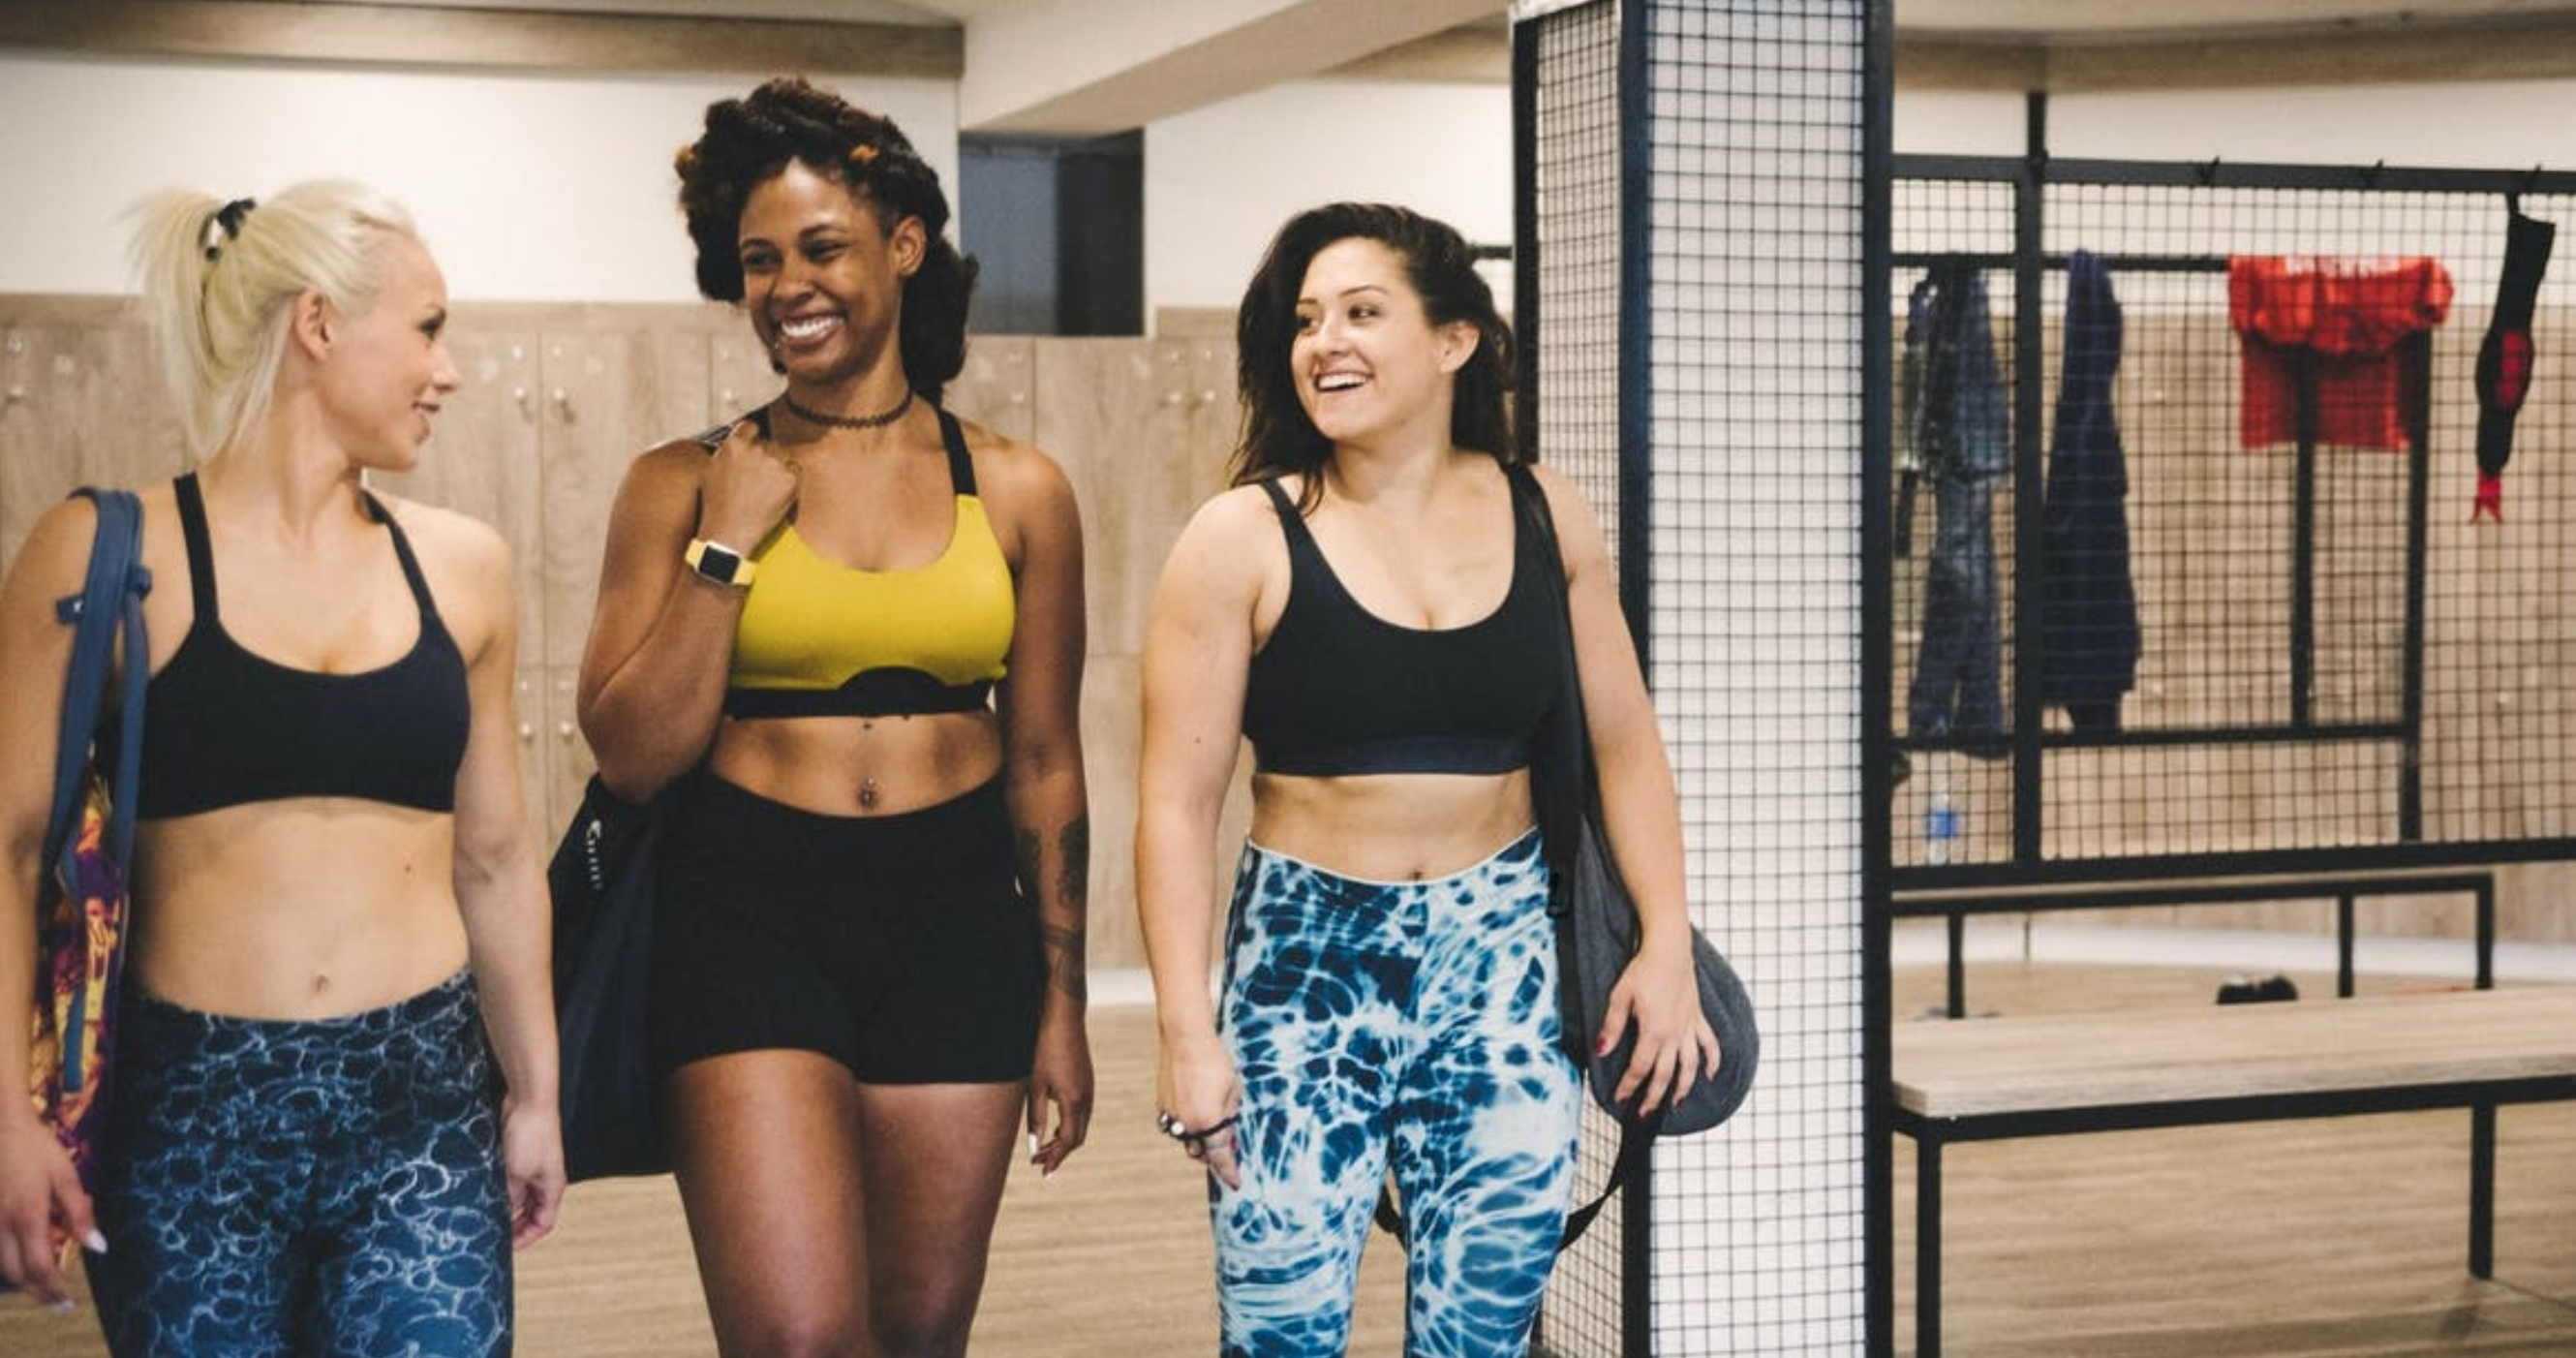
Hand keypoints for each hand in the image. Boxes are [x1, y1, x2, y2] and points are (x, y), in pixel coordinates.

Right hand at [0, 1115, 95, 1309]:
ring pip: (1, 1266)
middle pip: (16, 1275)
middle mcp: (1, 1225)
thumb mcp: (65, 1176)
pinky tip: (24, 1261)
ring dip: (22, 1281)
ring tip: (45, 1287)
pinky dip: (9, 1263)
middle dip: (38, 1293)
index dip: (54, 1289)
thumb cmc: (35, 1148)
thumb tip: (99, 1247)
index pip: (40, 1267)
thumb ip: (80, 1214)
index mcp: (27, 1216)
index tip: (69, 1303)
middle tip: (59, 1304)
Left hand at [498, 1097, 564, 1249]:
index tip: (505, 1248)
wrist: (528, 1101)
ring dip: (503, 1207)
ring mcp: (532, 1168)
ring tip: (483, 1215)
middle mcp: (544, 1180)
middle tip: (490, 1234)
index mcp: (551, 1188)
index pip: (543, 1223)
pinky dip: (498, 1190)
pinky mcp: (519, 1156)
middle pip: (530, 1213)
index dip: (526, 1238)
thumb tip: (500, 1218)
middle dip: (513, 1225)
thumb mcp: (516, 1175)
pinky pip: (509, 1181)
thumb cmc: (531, 1134)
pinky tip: (483, 1192)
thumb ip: (509, 1199)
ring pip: (518, 1198)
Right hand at [695, 418, 799, 548]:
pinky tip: (775, 495)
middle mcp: (755, 449)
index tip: (754, 448)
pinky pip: (796, 471)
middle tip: (759, 479)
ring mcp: (774, 463)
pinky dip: (790, 481)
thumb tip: (737, 438)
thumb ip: (727, 451)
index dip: (753, 438)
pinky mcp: (790, 478)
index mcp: (734, 444)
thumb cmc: (717, 505)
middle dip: (767, 457)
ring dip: (779, 468)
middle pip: (770, 443)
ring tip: (765, 490)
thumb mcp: (712, 470)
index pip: (751, 427)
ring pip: (784, 456)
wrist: (729, 532)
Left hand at [1026, 1008, 1093, 1176]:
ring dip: (1064, 1139)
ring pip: (1081, 1125)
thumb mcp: (1035, 1086)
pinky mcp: (1087, 1081)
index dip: (1056, 1158)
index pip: (1068, 1141)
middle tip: (1039, 1162)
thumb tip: (1035, 1146)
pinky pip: (1082, 1112)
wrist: (1064, 1017)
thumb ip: (1035, 1118)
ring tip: (1044, 1146)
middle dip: (1059, 1152)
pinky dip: (1069, 1125)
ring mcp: (1090, 1089)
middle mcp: (1087, 1098)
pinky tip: (1054, 1125)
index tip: (1043, 1171)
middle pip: (1077, 1137)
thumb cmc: (1045, 1049)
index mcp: (1074, 1101)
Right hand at [1156, 1027, 1242, 1190]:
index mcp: (1208, 1122)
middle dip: (1214, 1154)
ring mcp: (1171, 1116)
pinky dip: (1187, 1125)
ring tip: (1212, 1124)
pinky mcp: (1162, 1105)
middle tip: (1228, 1147)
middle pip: (1201, 1153)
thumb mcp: (1233, 1092)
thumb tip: (1228, 1137)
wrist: (1185, 1039)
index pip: (1220, 1157)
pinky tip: (1197, 1109)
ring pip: (1187, 1140)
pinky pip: (1176, 1125)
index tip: (1235, 1182)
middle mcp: (1187, 1124)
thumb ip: (1230, 1118)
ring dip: (1200, 1140)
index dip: (1229, 1171)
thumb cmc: (1214, 1062)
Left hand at [1600, 936, 1721, 1116]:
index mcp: (1654, 1030)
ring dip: (1683, 1087)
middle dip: (1654, 1097)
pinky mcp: (1698, 1017)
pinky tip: (1710, 1075)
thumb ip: (1612, 1027)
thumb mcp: (1619, 997)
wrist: (1669, 950)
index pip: (1639, 1067)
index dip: (1629, 1086)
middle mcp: (1675, 1034)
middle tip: (1644, 1114)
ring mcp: (1689, 1027)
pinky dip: (1713, 1061)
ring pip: (1690, 1066)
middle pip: (1665, 1074)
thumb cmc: (1643, 970)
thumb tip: (1601, 1051)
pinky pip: (1709, 1043)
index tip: (1620, 1099)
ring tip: (1675, 1103)